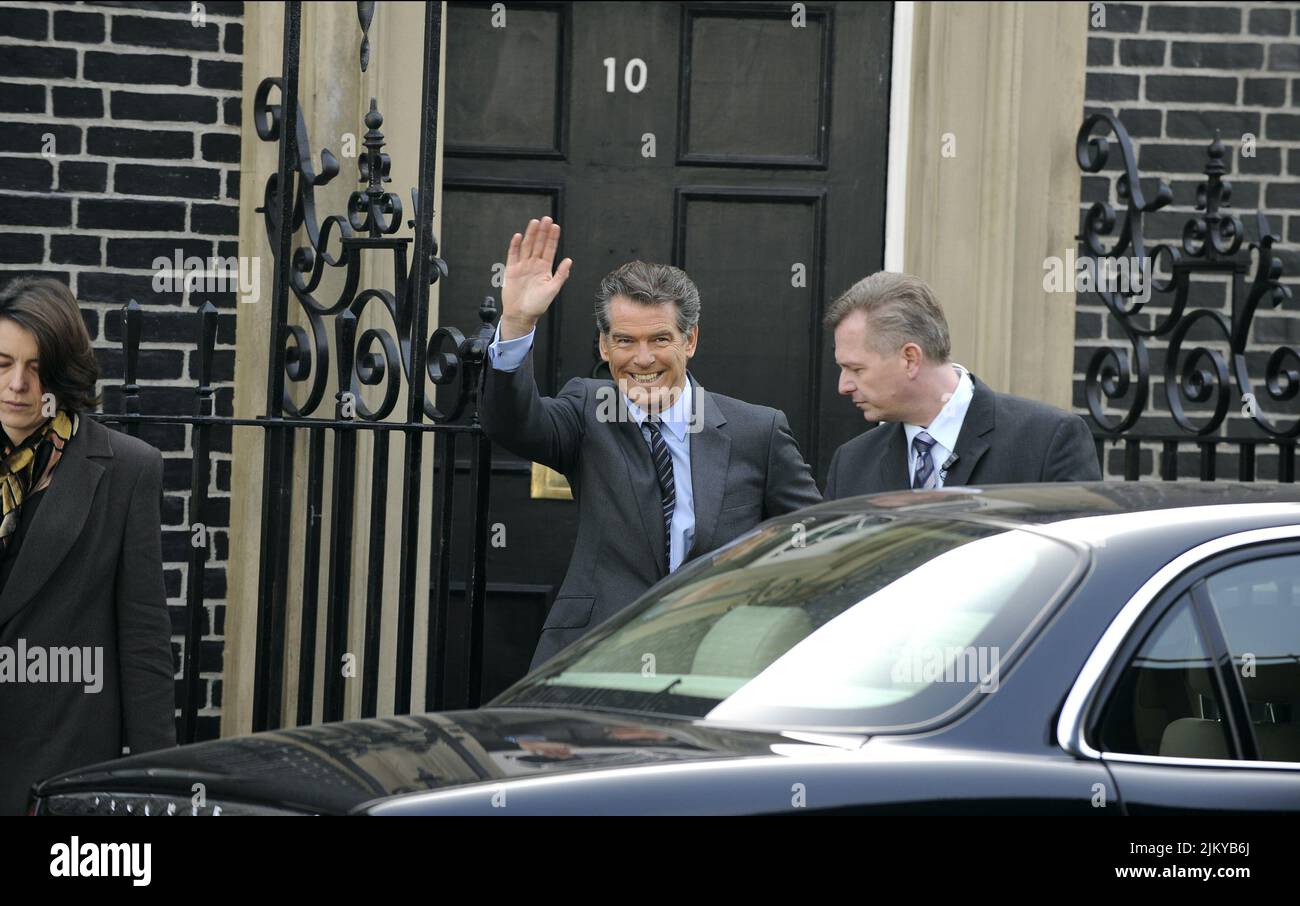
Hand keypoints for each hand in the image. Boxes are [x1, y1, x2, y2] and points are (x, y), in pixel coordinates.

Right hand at [500, 216, 572, 339]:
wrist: (521, 314)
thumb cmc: (537, 305)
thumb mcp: (552, 290)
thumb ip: (561, 275)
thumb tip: (569, 261)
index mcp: (544, 269)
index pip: (549, 249)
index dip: (552, 238)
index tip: (555, 226)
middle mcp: (534, 265)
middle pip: (538, 244)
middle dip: (542, 232)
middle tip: (546, 218)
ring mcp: (522, 266)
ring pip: (527, 246)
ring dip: (530, 234)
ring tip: (534, 222)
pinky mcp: (511, 270)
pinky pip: (513, 255)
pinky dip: (515, 245)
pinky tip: (518, 236)